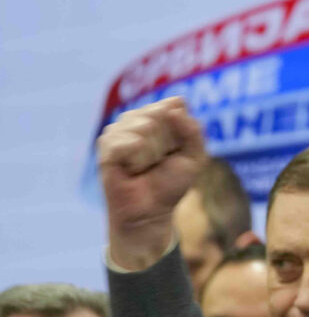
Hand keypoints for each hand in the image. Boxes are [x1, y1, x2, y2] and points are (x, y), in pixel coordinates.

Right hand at [99, 97, 206, 269]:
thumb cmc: (171, 184)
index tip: (176, 151)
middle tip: (159, 161)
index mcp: (159, 117)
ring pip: (143, 126)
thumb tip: (175, 104)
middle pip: (159, 114)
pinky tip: (133, 169)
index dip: (180, 131)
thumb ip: (193, 130)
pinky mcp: (106, 146)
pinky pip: (127, 142)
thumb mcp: (195, 157)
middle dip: (167, 143)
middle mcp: (137, 119)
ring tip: (145, 167)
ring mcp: (119, 130)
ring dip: (152, 153)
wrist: (151, 211)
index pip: (174, 106)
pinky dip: (136, 159)